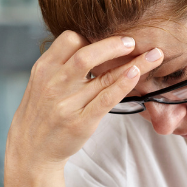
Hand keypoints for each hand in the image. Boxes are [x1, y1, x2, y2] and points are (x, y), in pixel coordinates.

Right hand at [4, 30, 163, 174]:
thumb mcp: (40, 83)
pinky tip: (137, 74)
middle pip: (86, 55)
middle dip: (114, 45)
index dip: (91, 35)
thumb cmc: (41, 114)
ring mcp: (67, 105)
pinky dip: (123, 84)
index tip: (111, 36)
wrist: (31, 151)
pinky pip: (106, 99)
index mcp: (43, 69)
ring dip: (133, 63)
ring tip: (154, 55)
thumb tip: (91, 43)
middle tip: (134, 41)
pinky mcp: (81, 123)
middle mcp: (54, 84)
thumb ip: (60, 64)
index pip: (69, 40)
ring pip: (103, 77)